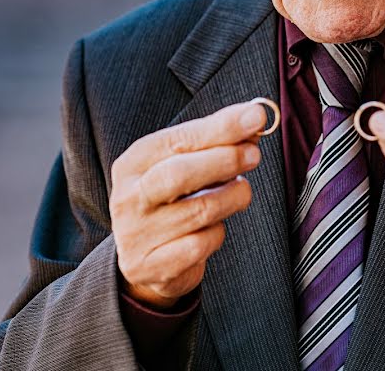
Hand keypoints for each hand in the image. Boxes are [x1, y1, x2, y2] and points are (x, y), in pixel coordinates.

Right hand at [109, 102, 266, 308]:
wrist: (147, 260)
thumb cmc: (174, 200)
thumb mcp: (188, 165)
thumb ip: (219, 140)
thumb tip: (254, 118)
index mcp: (134, 163)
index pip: (178, 139)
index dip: (220, 127)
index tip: (256, 117)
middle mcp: (128, 197)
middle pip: (179, 173)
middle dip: (225, 160)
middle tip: (254, 155)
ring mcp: (136, 234)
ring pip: (198, 210)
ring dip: (232, 198)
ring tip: (242, 192)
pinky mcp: (150, 266)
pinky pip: (199, 246)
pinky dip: (217, 234)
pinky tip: (216, 227)